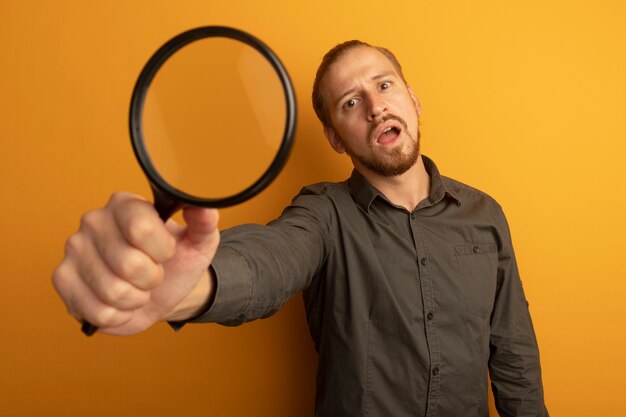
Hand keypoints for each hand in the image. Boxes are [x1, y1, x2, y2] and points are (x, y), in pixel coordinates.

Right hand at [52, 192, 219, 335]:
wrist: (161, 291)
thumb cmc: (177, 261)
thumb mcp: (199, 242)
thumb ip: (204, 223)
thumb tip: (205, 207)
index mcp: (125, 204)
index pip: (141, 228)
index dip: (162, 250)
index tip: (166, 251)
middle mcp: (94, 220)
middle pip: (129, 264)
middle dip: (152, 279)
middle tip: (152, 274)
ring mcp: (74, 250)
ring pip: (113, 291)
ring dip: (136, 299)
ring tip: (137, 287)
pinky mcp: (62, 279)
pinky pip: (98, 311)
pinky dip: (119, 315)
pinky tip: (121, 302)